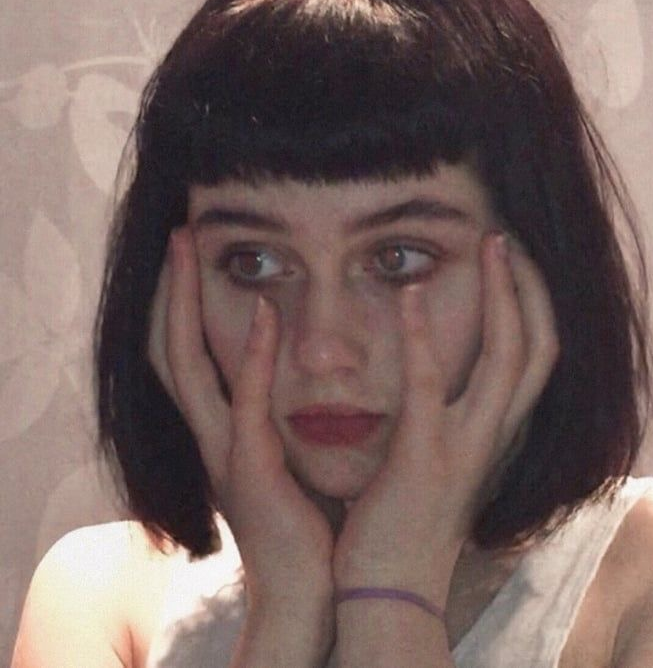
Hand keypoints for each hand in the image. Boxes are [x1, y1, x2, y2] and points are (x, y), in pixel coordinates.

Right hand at [148, 227, 334, 623]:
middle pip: (170, 349)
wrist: (310, 586)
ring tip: (189, 252)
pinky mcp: (252, 472)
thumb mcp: (285, 452)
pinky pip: (245, 406)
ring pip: (187, 368)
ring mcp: (224, 452)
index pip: (186, 355)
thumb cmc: (308, 515)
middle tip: (176, 236)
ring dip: (187, 306)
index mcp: (223, 428)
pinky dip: (251, 358)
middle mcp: (211, 434)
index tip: (190, 256)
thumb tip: (302, 367)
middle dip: (171, 292)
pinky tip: (263, 312)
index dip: (180, 305)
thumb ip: (280, 410)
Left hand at [332, 234, 558, 606]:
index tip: (514, 262)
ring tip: (490, 245)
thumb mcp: (442, 458)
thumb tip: (437, 373)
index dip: (535, 307)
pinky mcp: (424, 456)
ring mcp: (466, 446)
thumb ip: (450, 418)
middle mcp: (495, 436)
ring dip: (503, 295)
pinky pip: (431, 385)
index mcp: (497, 433)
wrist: (388, 587)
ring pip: (509, 357)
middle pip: (540, 347)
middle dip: (531, 287)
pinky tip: (413, 295)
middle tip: (508, 237)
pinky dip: (424, 336)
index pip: (538, 359)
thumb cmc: (405, 518)